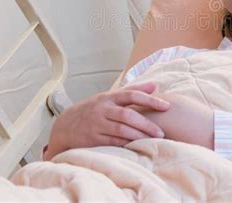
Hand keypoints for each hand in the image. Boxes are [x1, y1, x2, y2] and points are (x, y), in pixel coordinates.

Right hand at [44, 82, 169, 159]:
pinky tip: (138, 146)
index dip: (150, 100)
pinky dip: (126, 144)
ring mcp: (97, 124)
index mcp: (109, 97)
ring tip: (154, 140)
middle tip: (162, 132)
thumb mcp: (110, 97)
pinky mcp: (92, 139)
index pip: (132, 94)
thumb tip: (155, 85)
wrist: (65, 125)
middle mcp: (103, 109)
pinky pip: (113, 142)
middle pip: (128, 115)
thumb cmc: (94, 109)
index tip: (166, 106)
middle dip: (146, 124)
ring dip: (139, 135)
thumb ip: (132, 90)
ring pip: (121, 129)